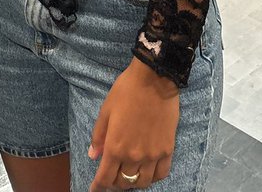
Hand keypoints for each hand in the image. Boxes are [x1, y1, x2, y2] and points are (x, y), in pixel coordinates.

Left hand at [89, 59, 178, 189]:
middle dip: (114, 183)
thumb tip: (94, 155)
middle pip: (123, 182)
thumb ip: (99, 135)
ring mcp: (152, 155)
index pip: (105, 178)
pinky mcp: (167, 150)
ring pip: (142, 182)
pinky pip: (160, 174)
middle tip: (111, 176)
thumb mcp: (106, 110)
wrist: (154, 80)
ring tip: (129, 174)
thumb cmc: (126, 91)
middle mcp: (134, 156)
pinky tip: (147, 171)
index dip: (98, 187)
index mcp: (115, 146)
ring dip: (133, 182)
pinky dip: (152, 177)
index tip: (94, 190)